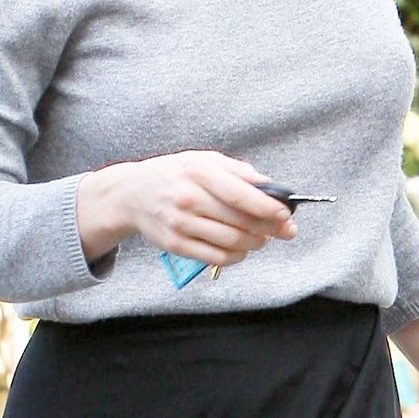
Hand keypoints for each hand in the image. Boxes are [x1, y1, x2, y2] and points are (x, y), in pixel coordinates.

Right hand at [77, 151, 295, 269]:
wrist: (132, 194)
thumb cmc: (174, 175)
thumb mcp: (203, 160)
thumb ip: (238, 171)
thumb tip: (270, 188)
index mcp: (197, 171)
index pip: (240, 194)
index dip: (268, 207)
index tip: (286, 214)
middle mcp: (187, 199)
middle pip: (239, 221)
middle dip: (269, 228)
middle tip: (284, 230)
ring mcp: (180, 224)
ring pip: (231, 242)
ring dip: (255, 243)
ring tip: (262, 238)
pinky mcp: (176, 245)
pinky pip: (216, 257)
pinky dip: (237, 256)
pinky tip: (242, 248)